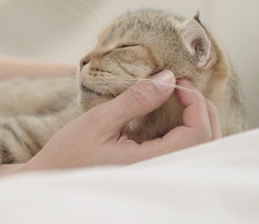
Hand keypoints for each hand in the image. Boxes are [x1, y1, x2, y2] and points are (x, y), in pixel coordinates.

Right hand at [19, 70, 220, 170]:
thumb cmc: (69, 154)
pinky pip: (183, 153)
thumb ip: (136, 100)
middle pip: (207, 143)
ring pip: (199, 150)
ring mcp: (157, 174)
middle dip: (202, 109)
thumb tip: (167, 78)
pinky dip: (187, 131)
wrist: (51, 179)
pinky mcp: (151, 171)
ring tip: (181, 96)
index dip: (195, 103)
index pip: (196, 135)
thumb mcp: (99, 120)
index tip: (178, 82)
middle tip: (181, 85)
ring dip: (198, 120)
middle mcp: (159, 173)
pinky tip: (173, 114)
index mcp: (150, 163)